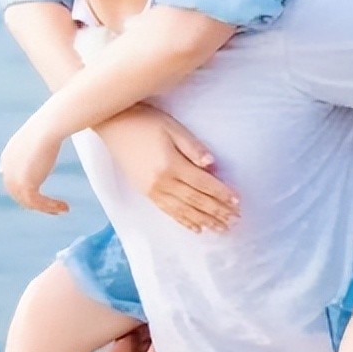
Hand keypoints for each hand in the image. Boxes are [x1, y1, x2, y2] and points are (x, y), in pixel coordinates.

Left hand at [0, 114, 68, 214]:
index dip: (27, 192)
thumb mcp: (39, 136)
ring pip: (30, 202)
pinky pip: (38, 203)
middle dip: (37, 204)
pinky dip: (52, 207)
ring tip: (64, 209)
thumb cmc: (49, 127)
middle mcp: (7, 171)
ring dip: (48, 208)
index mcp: (8, 158)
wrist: (47, 129)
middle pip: (20, 195)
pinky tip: (65, 208)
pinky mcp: (25, 186)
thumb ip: (36, 147)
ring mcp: (13, 180)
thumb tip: (45, 150)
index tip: (43, 198)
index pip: (14, 181)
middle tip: (55, 209)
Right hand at [96, 104, 238, 232]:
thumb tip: (212, 165)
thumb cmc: (145, 122)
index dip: (221, 193)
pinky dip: (184, 221)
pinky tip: (196, 228)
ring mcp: (152, 190)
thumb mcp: (172, 128)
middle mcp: (162, 182)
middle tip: (234, 220)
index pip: (203, 184)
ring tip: (221, 229)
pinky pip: (168, 211)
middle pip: (196, 200)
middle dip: (217, 211)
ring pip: (183, 210)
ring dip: (204, 221)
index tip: (237, 202)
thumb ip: (193, 147)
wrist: (114, 126)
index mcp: (171, 165)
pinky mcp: (145, 193)